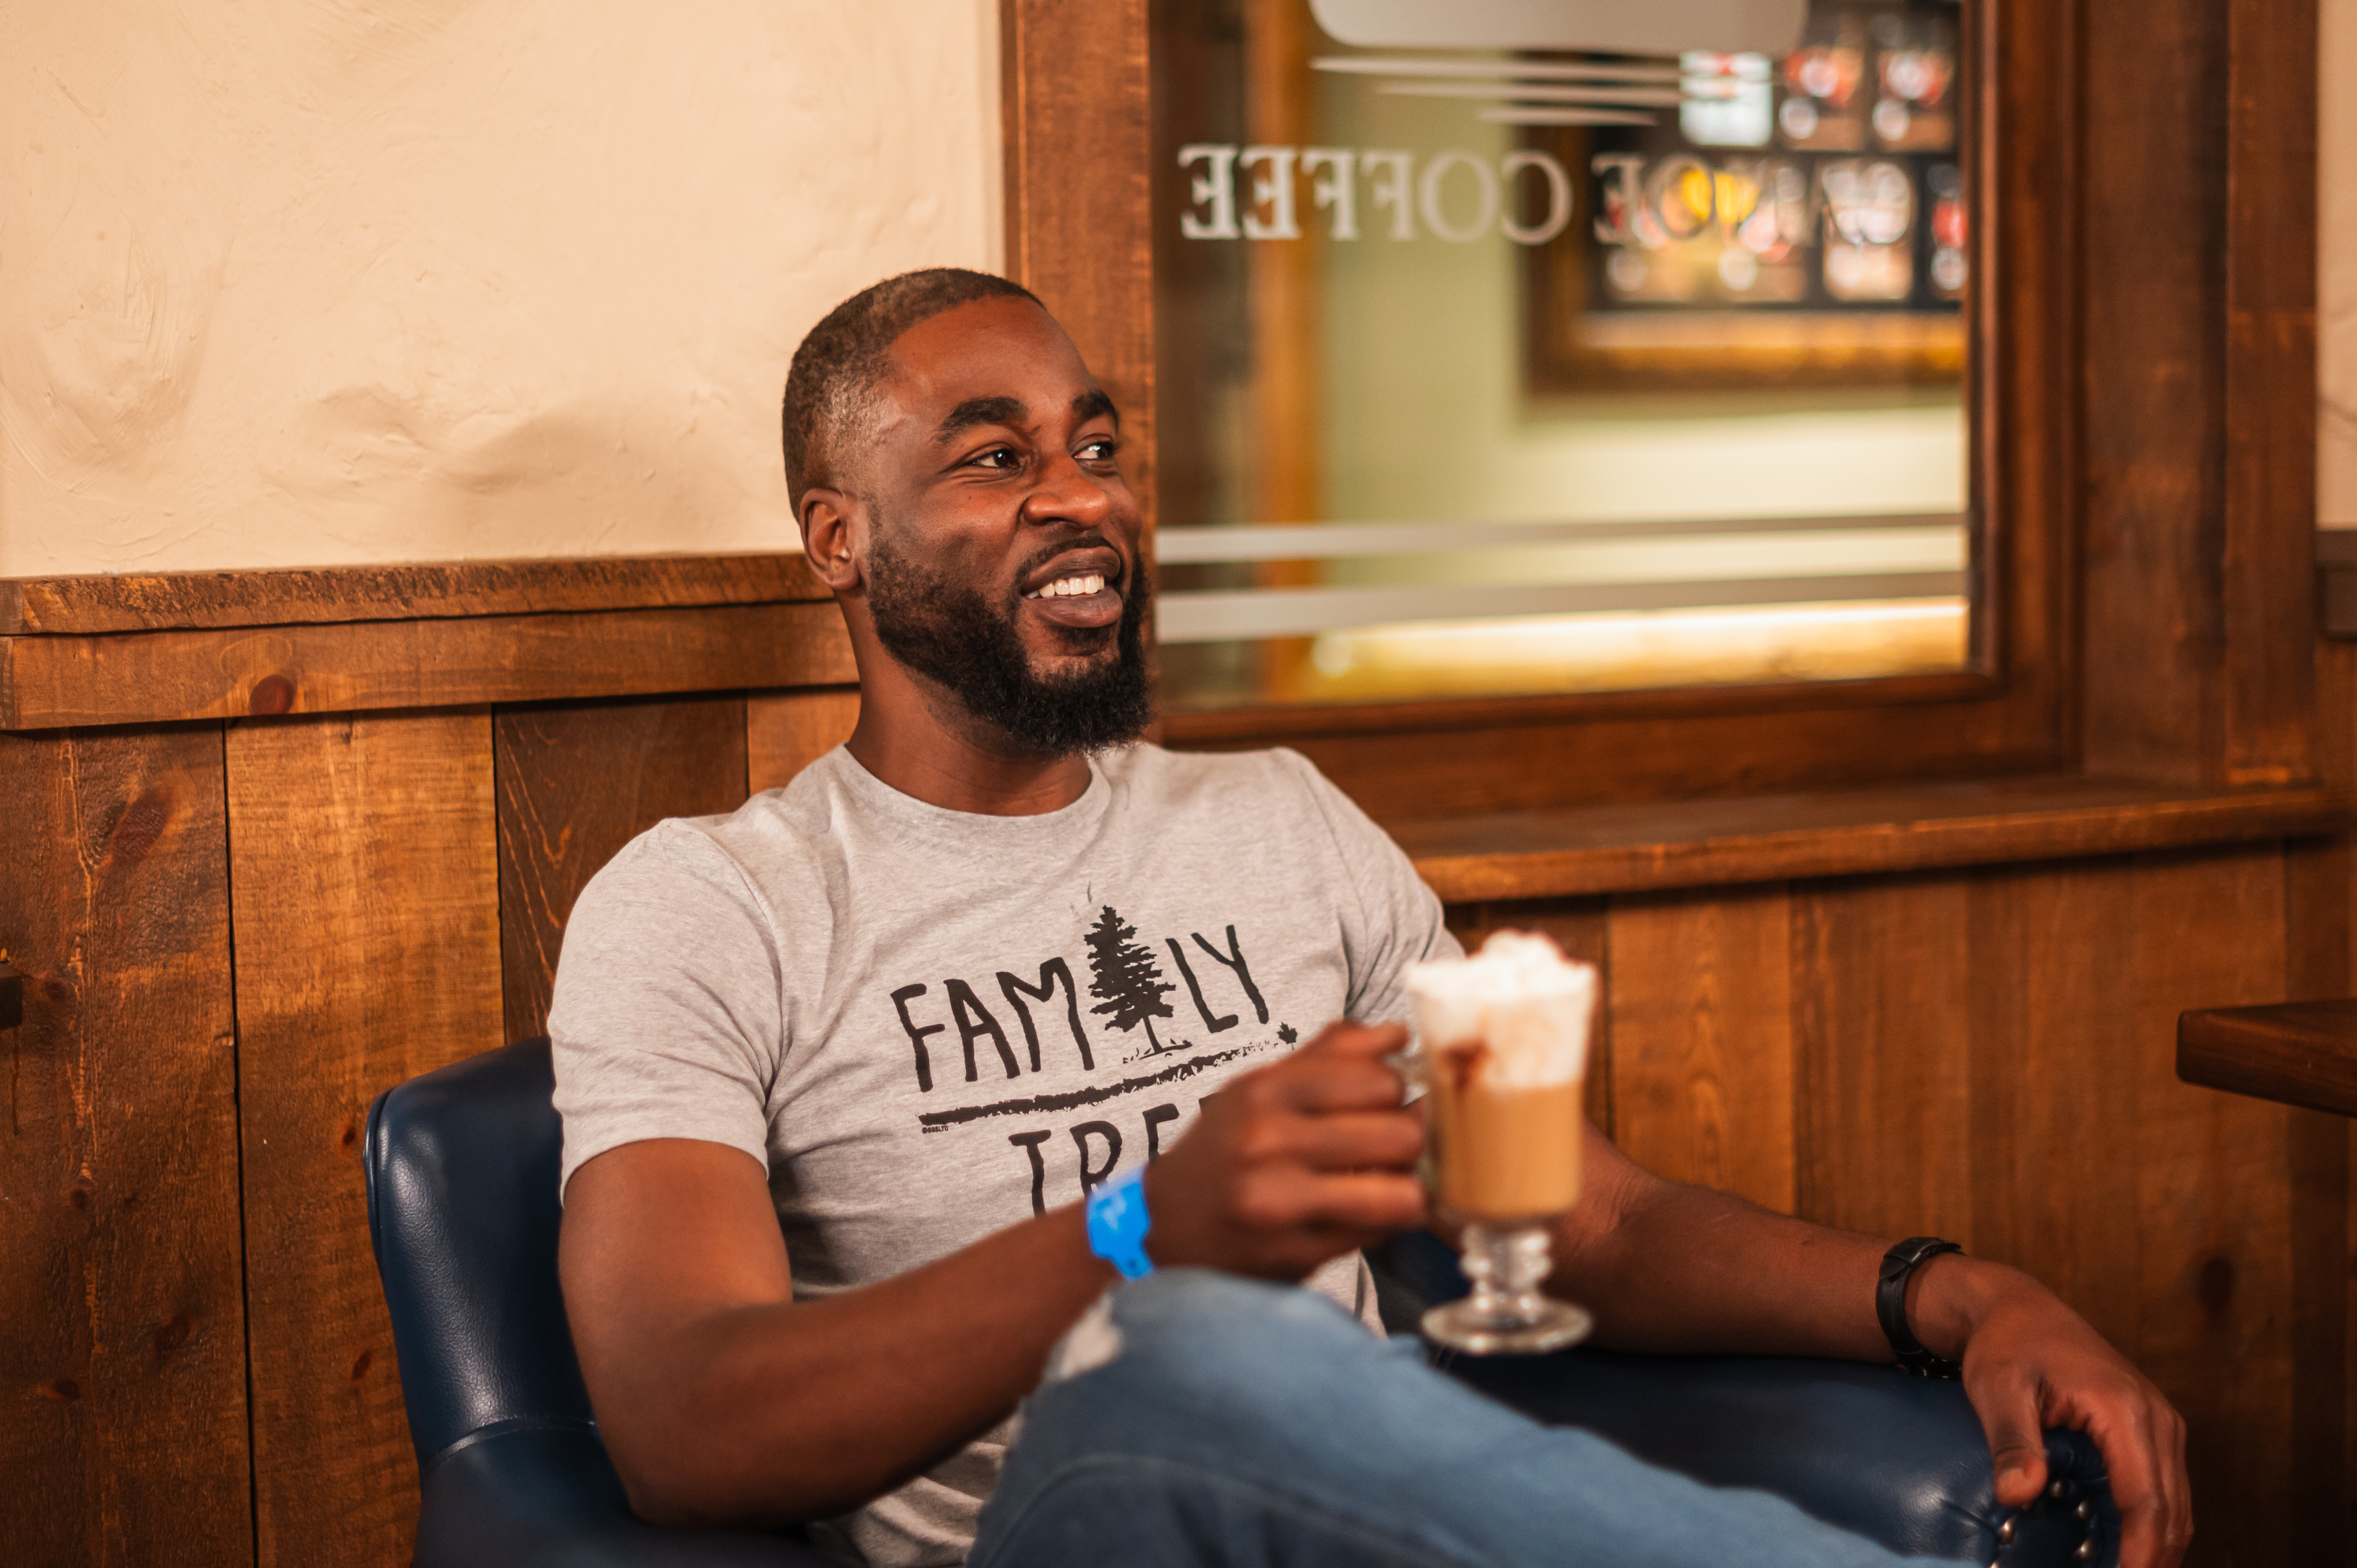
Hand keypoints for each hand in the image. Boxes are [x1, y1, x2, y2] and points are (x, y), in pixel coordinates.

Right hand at [1142, 1018, 1425, 1280]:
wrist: (1163, 1224)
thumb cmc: (1224, 1148)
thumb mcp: (1262, 1087)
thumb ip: (1331, 1054)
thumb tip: (1398, 1033)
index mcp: (1265, 1090)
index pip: (1380, 1080)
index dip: (1396, 1094)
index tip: (1385, 1105)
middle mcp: (1269, 1141)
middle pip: (1401, 1134)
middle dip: (1409, 1143)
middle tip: (1393, 1148)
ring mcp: (1280, 1202)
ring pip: (1400, 1193)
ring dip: (1406, 1190)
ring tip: (1387, 1184)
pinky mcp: (1293, 1253)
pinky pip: (1376, 1235)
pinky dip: (1378, 1225)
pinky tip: (1356, 1215)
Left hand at [1919, 1258, 2191, 1567]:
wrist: (2017, 1308)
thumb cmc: (2005, 1344)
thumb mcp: (1997, 1389)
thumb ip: (2011, 1442)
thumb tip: (2018, 1495)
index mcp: (2124, 1409)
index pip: (2147, 1501)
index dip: (2141, 1553)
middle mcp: (2157, 1417)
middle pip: (2171, 1511)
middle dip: (2152, 1558)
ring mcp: (2161, 1423)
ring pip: (2175, 1504)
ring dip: (2155, 1546)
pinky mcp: (2152, 1430)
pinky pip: (2163, 1488)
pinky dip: (2150, 1523)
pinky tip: (2121, 1549)